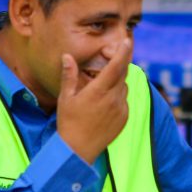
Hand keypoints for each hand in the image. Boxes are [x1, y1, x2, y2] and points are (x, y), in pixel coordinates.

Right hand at [56, 38, 132, 162]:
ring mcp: (121, 109)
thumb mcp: (66, 98)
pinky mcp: (124, 118)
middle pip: (122, 74)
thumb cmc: (68, 122)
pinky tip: (104, 103)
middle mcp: (113, 99)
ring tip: (102, 85)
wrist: (78, 150)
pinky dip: (117, 96)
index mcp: (98, 91)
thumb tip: (67, 56)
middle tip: (109, 59)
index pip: (116, 66)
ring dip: (117, 81)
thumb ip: (69, 75)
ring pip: (124, 87)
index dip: (122, 52)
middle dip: (119, 64)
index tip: (126, 41)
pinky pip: (124, 101)